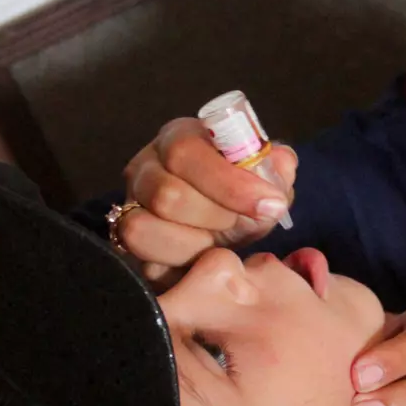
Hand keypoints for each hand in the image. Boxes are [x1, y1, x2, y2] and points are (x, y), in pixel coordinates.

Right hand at [120, 118, 296, 285]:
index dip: (230, 183)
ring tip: (218, 243)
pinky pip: (142, 263)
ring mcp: (128, 207)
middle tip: (241, 224)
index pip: (186, 153)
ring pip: (143, 230)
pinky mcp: (126, 247)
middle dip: (217, 218)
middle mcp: (144, 168)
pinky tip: (203, 261)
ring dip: (193, 244)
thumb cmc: (240, 195)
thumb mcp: (265, 179)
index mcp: (178, 138)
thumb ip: (276, 167)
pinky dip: (180, 268)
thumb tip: (280, 163)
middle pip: (167, 195)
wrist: (221, 228)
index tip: (270, 204)